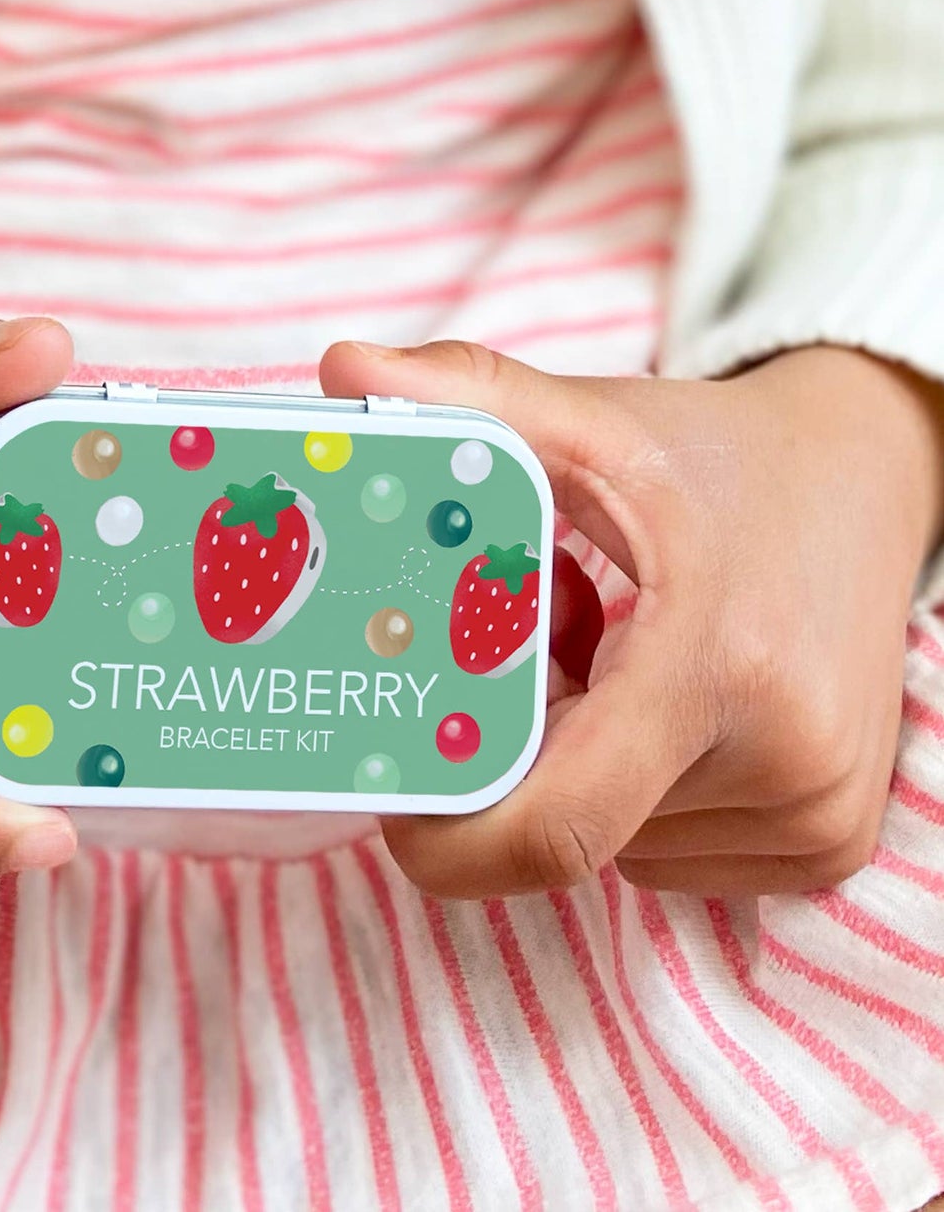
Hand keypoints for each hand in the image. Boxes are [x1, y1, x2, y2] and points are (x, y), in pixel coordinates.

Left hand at [321, 340, 943, 896]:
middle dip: (514, 757)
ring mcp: (816, 816)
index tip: (393, 782)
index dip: (448, 835)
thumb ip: (471, 398)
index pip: (556, 829)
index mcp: (718, 668)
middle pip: (571, 821)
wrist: (872, 484)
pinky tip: (647, 698)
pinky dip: (632, 786)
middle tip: (508, 661)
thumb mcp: (601, 424)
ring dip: (574, 766)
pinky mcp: (831, 840)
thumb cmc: (727, 459)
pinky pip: (670, 848)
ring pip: (616, 840)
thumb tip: (343, 367)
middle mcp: (785, 767)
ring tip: (595, 660)